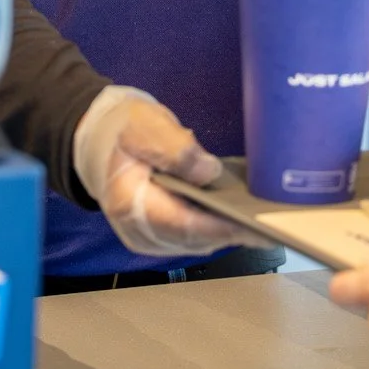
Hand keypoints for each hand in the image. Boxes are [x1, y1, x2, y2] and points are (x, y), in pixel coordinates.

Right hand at [72, 86, 263, 257]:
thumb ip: (176, 149)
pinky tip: (238, 218)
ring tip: (263, 223)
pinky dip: (215, 230)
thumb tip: (209, 173)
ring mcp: (146, 237)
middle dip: (233, 232)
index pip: (183, 223)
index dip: (222, 226)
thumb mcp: (146, 125)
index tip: (255, 225)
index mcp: (130, 202)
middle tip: (273, 226)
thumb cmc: (120, 128)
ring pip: (196, 242)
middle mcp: (137, 229)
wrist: (95, 139)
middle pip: (194, 239)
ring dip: (228, 234)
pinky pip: (192, 238)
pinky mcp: (156, 235)